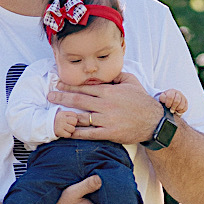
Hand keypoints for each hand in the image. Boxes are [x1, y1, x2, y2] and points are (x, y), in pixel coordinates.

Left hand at [44, 72, 161, 142]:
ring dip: (66, 115)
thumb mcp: (132, 81)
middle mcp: (105, 104)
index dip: (69, 85)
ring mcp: (106, 119)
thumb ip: (117, 75)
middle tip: (49, 96)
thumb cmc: (143, 101)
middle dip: (61, 97)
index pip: (85, 87)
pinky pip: (88, 133)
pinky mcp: (109, 133)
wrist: (154, 121)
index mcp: (109, 91)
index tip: (58, 84)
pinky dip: (76, 133)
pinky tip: (67, 132)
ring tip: (54, 114)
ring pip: (81, 116)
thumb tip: (107, 70)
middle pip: (78, 100)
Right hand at [53, 109, 80, 137]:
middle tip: (67, 125)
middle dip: (73, 124)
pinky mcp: (59, 132)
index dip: (73, 118)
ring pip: (73, 129)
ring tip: (65, 129)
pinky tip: (63, 132)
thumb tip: (79, 118)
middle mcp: (61, 118)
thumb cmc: (57, 121)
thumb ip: (70, 115)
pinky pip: (69, 135)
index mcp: (62, 113)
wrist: (46, 127)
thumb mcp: (62, 115)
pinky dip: (67, 135)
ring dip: (70, 130)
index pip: (75, 115)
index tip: (69, 120)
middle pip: (75, 122)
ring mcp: (60, 125)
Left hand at [158, 88, 187, 115]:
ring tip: (174, 110)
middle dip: (173, 107)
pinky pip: (185, 108)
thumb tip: (165, 102)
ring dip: (177, 109)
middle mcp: (178, 93)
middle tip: (171, 110)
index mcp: (171, 91)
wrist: (171, 98)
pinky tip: (177, 110)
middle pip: (177, 101)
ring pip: (181, 105)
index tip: (167, 106)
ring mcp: (183, 97)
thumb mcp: (162, 97)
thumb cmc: (166, 98)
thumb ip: (162, 98)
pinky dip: (181, 111)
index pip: (170, 97)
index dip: (168, 103)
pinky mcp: (186, 102)